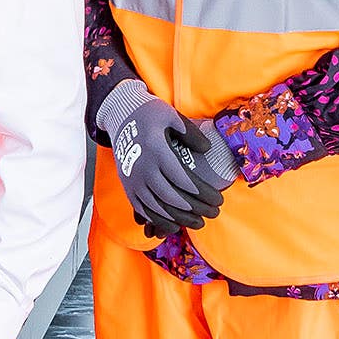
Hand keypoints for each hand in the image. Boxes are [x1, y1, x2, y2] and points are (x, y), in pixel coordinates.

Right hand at [98, 81, 231, 233]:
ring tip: (199, 223)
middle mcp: (143, 169)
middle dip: (196, 209)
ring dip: (180, 219)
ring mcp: (133, 180)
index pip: (184, 180)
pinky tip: (173, 224)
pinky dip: (158, 220)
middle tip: (214, 213)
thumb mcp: (172, 116)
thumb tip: (207, 149)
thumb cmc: (149, 113)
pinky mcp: (127, 186)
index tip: (218, 199)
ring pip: (158, 208)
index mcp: (157, 151)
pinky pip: (142, 209)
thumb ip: (191, 133)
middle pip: (173, 197)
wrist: (119, 115)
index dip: (202, 193)